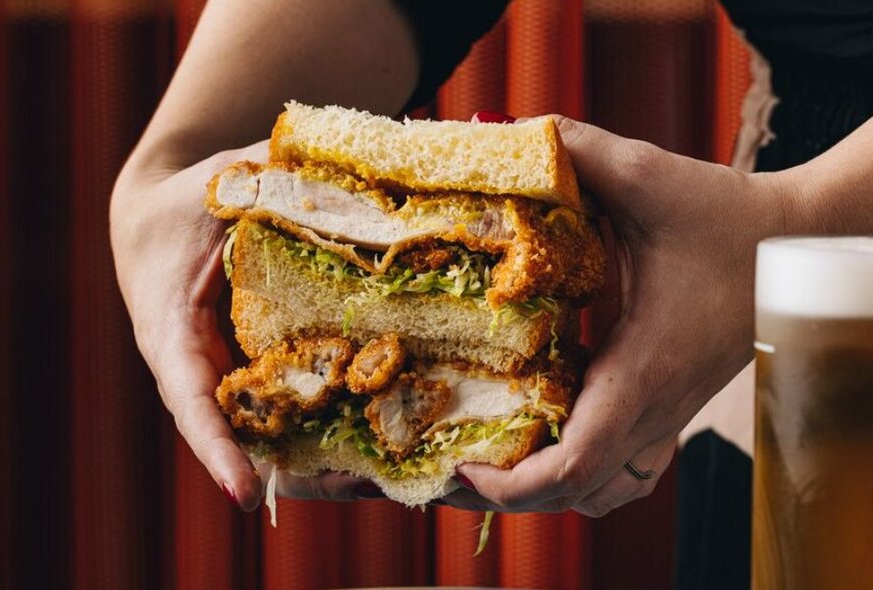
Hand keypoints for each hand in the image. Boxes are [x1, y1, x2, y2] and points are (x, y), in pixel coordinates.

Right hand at [111, 142, 377, 509]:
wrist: (156, 219)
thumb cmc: (181, 202)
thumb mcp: (216, 185)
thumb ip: (262, 178)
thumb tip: (333, 171)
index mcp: (171, 330)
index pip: (190, 399)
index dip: (217, 447)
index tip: (244, 494)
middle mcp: (195, 367)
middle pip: (234, 436)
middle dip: (287, 470)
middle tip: (357, 488)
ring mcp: (221, 373)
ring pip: (263, 429)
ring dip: (315, 458)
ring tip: (380, 477)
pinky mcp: (245, 369)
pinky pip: (280, 406)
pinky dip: (320, 424)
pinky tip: (375, 436)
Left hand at [447, 116, 797, 514]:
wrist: (793, 245)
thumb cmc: (729, 220)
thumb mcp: (652, 178)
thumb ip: (584, 151)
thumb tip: (517, 134)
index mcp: (642, 368)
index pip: (576, 463)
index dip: (512, 484)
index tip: (463, 467)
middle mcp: (654, 407)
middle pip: (578, 495)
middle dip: (510, 496)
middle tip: (455, 467)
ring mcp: (667, 415)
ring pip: (605, 495)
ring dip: (548, 493)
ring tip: (496, 464)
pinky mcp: (671, 407)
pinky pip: (627, 472)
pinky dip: (584, 478)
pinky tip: (552, 444)